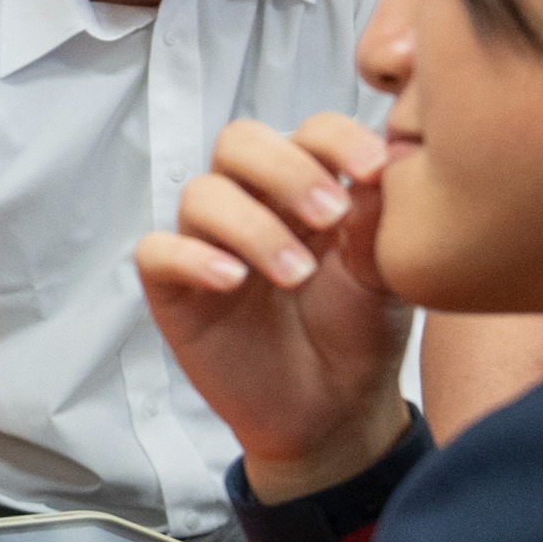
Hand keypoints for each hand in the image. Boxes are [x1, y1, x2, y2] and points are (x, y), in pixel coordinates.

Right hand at [136, 114, 410, 499]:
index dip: (336, 138)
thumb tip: (385, 162)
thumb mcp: (383, 275)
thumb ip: (378, 219)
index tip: (374, 170)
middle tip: (330, 216)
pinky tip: (234, 281)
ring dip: (253, 226)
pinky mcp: (174, 289)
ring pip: (201, 194)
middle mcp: (253, 204)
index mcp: (307, 187)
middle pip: (239, 141)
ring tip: (297, 276)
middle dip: (286, 170)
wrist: (335, 412)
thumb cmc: (359, 334)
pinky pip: (157, 251)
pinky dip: (192, 257)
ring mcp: (209, 243)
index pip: (307, 130)